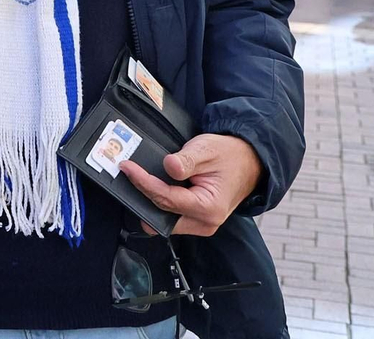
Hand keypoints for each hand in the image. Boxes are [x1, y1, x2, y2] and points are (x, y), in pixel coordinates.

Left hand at [120, 133, 262, 236]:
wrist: (247, 162)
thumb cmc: (229, 156)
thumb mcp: (206, 150)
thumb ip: (186, 160)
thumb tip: (169, 167)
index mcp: (209, 208)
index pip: (166, 199)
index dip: (143, 183)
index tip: (127, 168)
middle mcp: (205, 223)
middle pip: (162, 213)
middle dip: (142, 195)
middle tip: (126, 172)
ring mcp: (200, 224)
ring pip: (164, 218)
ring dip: (149, 200)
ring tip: (135, 177)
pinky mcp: (195, 220)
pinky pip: (170, 215)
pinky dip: (159, 200)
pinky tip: (150, 184)